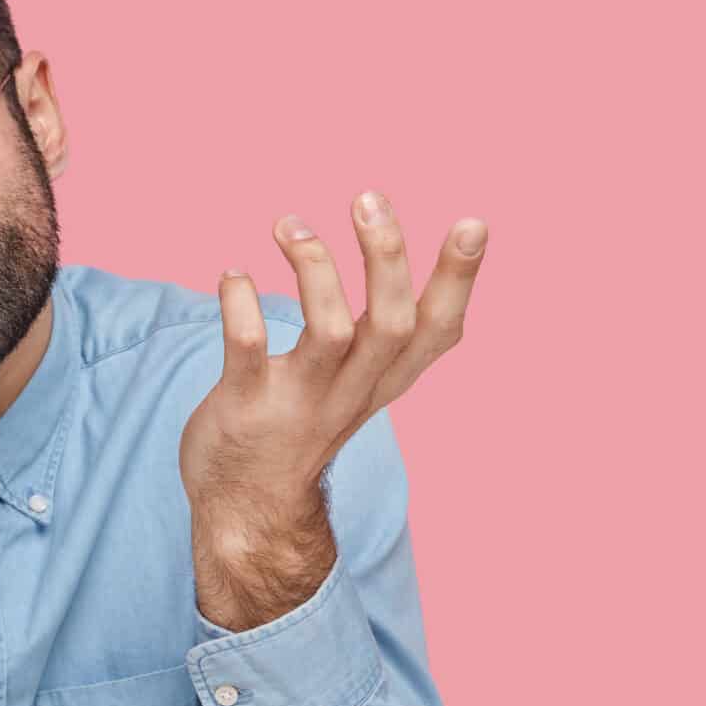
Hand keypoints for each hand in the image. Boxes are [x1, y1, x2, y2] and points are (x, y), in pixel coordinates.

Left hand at [180, 193, 487, 630]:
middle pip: (392, 323)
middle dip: (386, 258)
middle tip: (367, 198)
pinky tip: (232, 274)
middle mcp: (351, 390)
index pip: (439, 330)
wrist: (247, 507)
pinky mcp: (246, 408)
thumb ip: (382, 329)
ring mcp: (300, 402)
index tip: (472, 222)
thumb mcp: (358, 383)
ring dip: (314, 272)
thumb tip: (396, 243)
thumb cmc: (303, 423)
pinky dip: (241, 307)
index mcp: (383, 379)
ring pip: (330, 333)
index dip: (459, 280)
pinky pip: (247, 352)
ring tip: (288, 224)